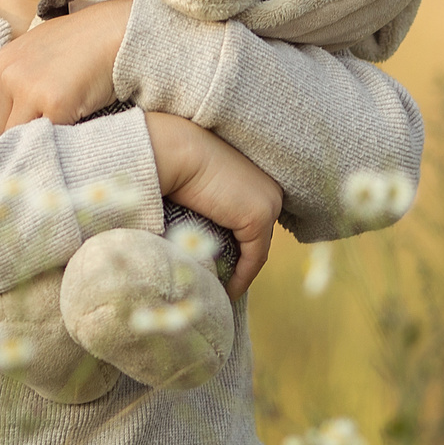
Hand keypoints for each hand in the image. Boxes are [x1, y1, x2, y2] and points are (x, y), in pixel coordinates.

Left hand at [0, 0, 128, 132]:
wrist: (113, 32)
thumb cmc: (80, 44)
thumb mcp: (36, 54)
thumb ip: (19, 79)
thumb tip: (12, 117)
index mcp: (0, 63)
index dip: (13, 121)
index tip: (32, 121)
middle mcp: (9, 75)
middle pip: (2, 127)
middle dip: (24, 131)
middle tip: (50, 124)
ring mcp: (30, 90)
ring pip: (19, 136)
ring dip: (39, 136)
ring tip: (62, 123)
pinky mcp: (54, 103)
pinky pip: (48, 136)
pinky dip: (60, 135)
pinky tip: (75, 121)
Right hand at [145, 112, 282, 297]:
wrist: (172, 151)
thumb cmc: (174, 165)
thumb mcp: (199, 186)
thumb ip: (210, 205)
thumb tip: (204, 239)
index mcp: (259, 177)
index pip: (251, 222)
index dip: (237, 247)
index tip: (220, 269)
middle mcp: (270, 189)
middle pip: (257, 237)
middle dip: (240, 262)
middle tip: (219, 286)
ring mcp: (269, 202)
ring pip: (257, 250)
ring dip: (239, 274)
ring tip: (218, 293)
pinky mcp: (260, 216)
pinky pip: (254, 259)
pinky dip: (241, 279)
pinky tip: (225, 293)